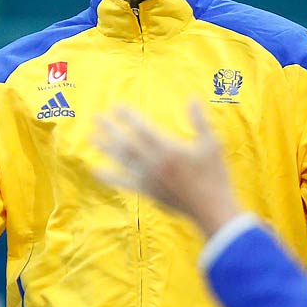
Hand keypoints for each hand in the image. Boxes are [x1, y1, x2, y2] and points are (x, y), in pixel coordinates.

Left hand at [92, 103, 242, 235]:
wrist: (211, 208)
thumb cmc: (215, 175)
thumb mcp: (212, 144)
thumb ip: (200, 121)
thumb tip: (193, 98)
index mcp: (169, 149)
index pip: (143, 128)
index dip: (129, 116)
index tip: (117, 106)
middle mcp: (154, 163)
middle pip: (127, 143)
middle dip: (111, 129)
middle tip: (96, 118)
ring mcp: (149, 179)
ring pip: (123, 161)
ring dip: (106, 148)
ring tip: (91, 138)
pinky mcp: (148, 192)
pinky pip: (124, 183)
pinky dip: (109, 177)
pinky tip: (96, 171)